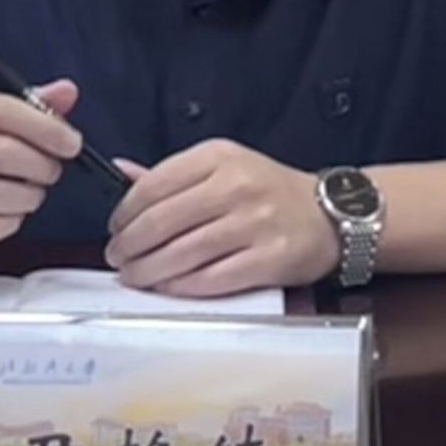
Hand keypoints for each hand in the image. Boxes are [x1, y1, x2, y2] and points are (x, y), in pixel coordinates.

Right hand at [0, 82, 81, 256]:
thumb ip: (20, 105)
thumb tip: (66, 93)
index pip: (0, 109)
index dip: (45, 126)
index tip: (70, 142)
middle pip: (4, 154)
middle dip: (42, 165)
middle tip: (51, 170)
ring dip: (29, 196)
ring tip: (30, 192)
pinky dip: (9, 222)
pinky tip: (9, 213)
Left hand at [104, 139, 337, 295]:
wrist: (331, 214)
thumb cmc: (270, 191)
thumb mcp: (225, 166)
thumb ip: (173, 173)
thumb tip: (121, 171)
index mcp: (219, 157)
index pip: (154, 185)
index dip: (124, 212)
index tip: (115, 228)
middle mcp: (236, 185)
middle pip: (162, 221)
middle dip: (130, 245)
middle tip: (117, 258)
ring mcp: (254, 223)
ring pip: (182, 253)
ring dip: (149, 271)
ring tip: (134, 277)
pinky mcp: (269, 258)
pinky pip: (212, 279)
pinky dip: (182, 287)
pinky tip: (167, 288)